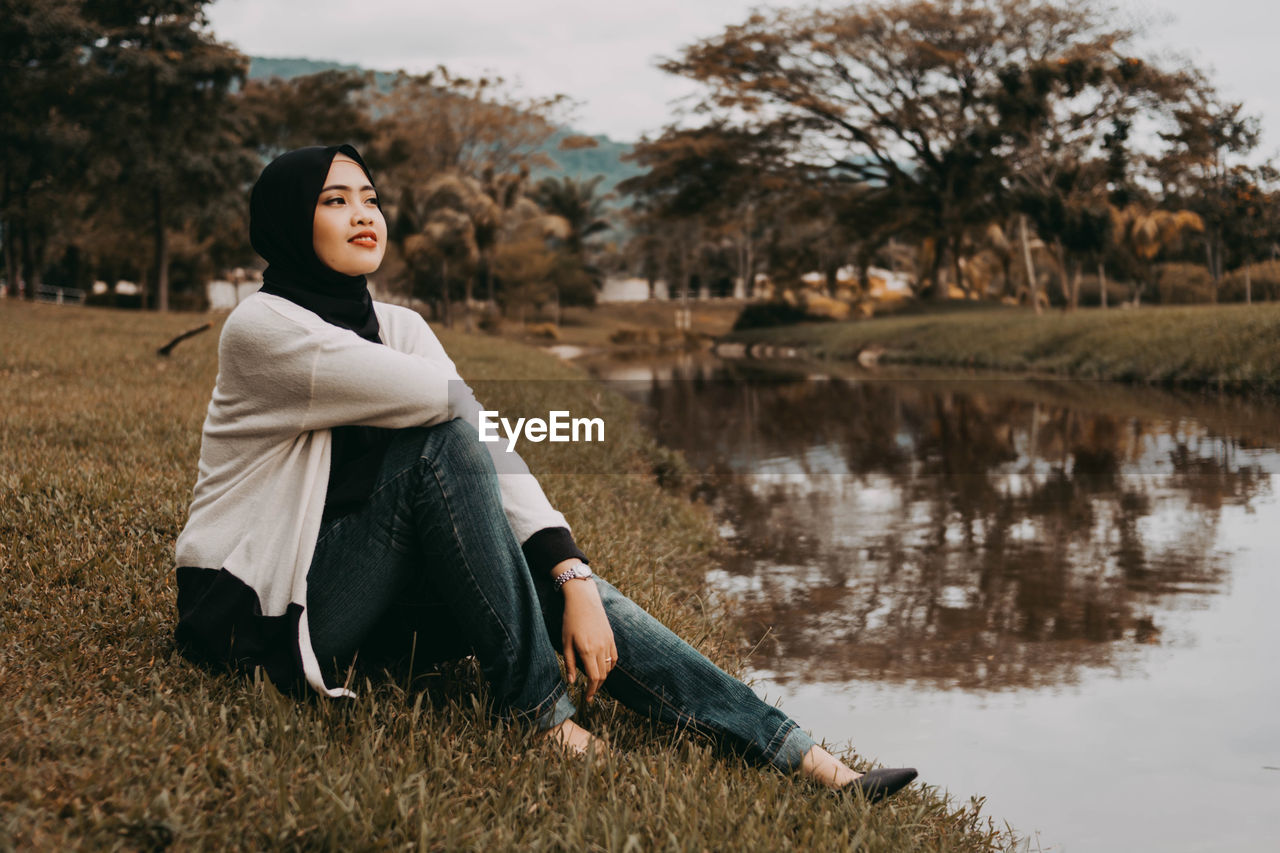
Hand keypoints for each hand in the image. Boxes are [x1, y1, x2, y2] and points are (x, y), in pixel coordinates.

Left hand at [560, 578, 616, 702]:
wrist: (584, 599)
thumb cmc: (571, 620)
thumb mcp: (565, 642)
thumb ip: (569, 663)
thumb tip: (572, 682)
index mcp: (588, 651)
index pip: (594, 678)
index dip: (592, 691)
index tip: (587, 699)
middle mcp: (600, 648)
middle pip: (603, 675)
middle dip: (597, 687)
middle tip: (589, 693)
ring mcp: (608, 642)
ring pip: (609, 667)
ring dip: (603, 677)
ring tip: (594, 682)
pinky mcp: (611, 637)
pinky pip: (614, 657)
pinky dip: (610, 666)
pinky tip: (603, 669)